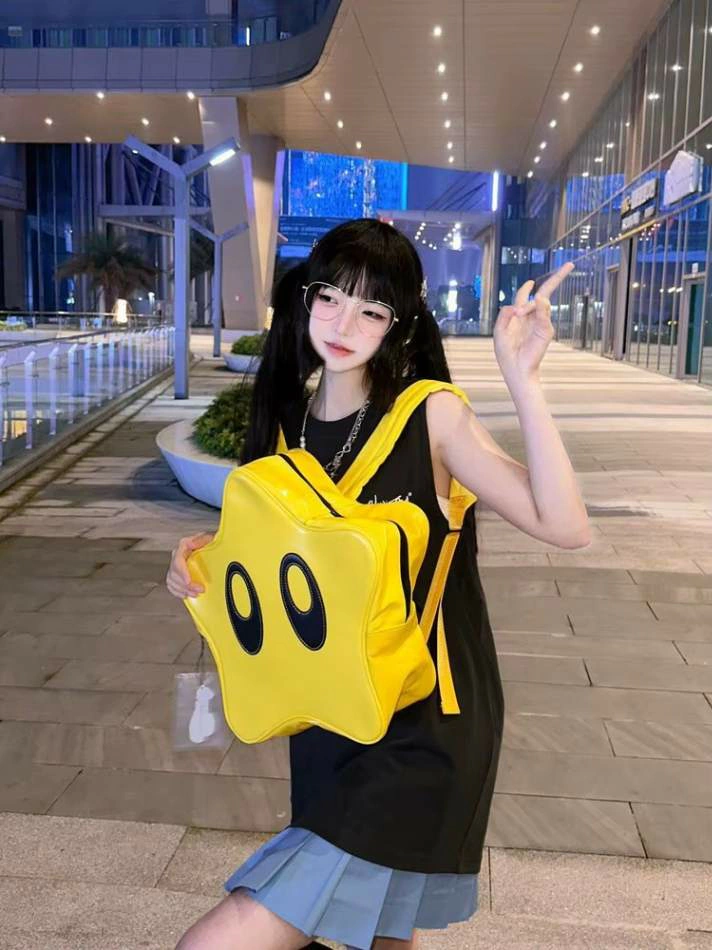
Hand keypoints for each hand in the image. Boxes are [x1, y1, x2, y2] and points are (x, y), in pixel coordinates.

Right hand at [166, 532, 214, 598]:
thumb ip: (203, 539)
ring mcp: (176, 566)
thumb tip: (198, 541)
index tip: (188, 581)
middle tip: (198, 589)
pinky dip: (178, 592)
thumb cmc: (210, 543)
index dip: (182, 572)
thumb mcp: (210, 538)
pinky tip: (186, 594)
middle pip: (174, 572)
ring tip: (195, 593)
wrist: (211, 548)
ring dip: (183, 589)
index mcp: (184, 546)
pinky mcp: (177, 575)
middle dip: (185, 584)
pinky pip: (172, 585)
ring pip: (172, 580)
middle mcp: (178, 556)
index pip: (177, 559)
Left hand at [493, 262, 573, 382]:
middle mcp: (532, 317)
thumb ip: (505, 315)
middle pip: (544, 293)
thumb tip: (516, 305)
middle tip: (569, 266)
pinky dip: (540, 307)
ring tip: (517, 314)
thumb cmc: (507, 352)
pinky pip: (544, 314)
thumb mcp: (499, 330)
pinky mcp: (546, 330)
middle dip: (556, 279)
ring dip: (527, 304)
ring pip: (541, 302)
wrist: (515, 369)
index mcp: (520, 316)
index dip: (528, 287)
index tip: (531, 281)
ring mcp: (541, 322)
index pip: (526, 296)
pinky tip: (536, 302)